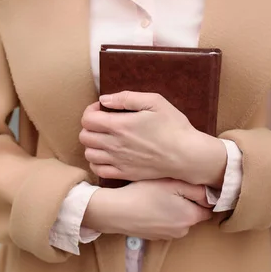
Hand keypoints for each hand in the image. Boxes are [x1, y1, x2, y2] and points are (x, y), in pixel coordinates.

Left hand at [79, 91, 226, 186]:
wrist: (186, 155)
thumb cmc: (173, 126)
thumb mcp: (155, 102)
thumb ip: (127, 97)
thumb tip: (105, 99)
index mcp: (120, 125)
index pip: (87, 119)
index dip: (91, 111)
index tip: (103, 109)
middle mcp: (115, 145)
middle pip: (84, 136)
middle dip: (90, 126)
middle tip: (103, 123)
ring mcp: (118, 161)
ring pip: (88, 154)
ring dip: (92, 144)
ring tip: (104, 138)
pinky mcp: (125, 173)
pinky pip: (98, 170)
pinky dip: (96, 162)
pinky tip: (106, 155)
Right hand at [82, 179, 213, 238]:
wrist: (115, 211)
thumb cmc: (144, 194)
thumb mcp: (173, 184)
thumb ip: (197, 190)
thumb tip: (210, 196)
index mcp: (190, 218)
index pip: (207, 209)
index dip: (202, 196)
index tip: (191, 185)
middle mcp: (182, 231)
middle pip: (193, 214)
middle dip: (187, 202)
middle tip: (171, 187)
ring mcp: (166, 236)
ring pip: (178, 218)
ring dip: (173, 208)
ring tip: (158, 195)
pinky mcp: (153, 236)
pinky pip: (164, 223)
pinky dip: (160, 215)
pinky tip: (148, 204)